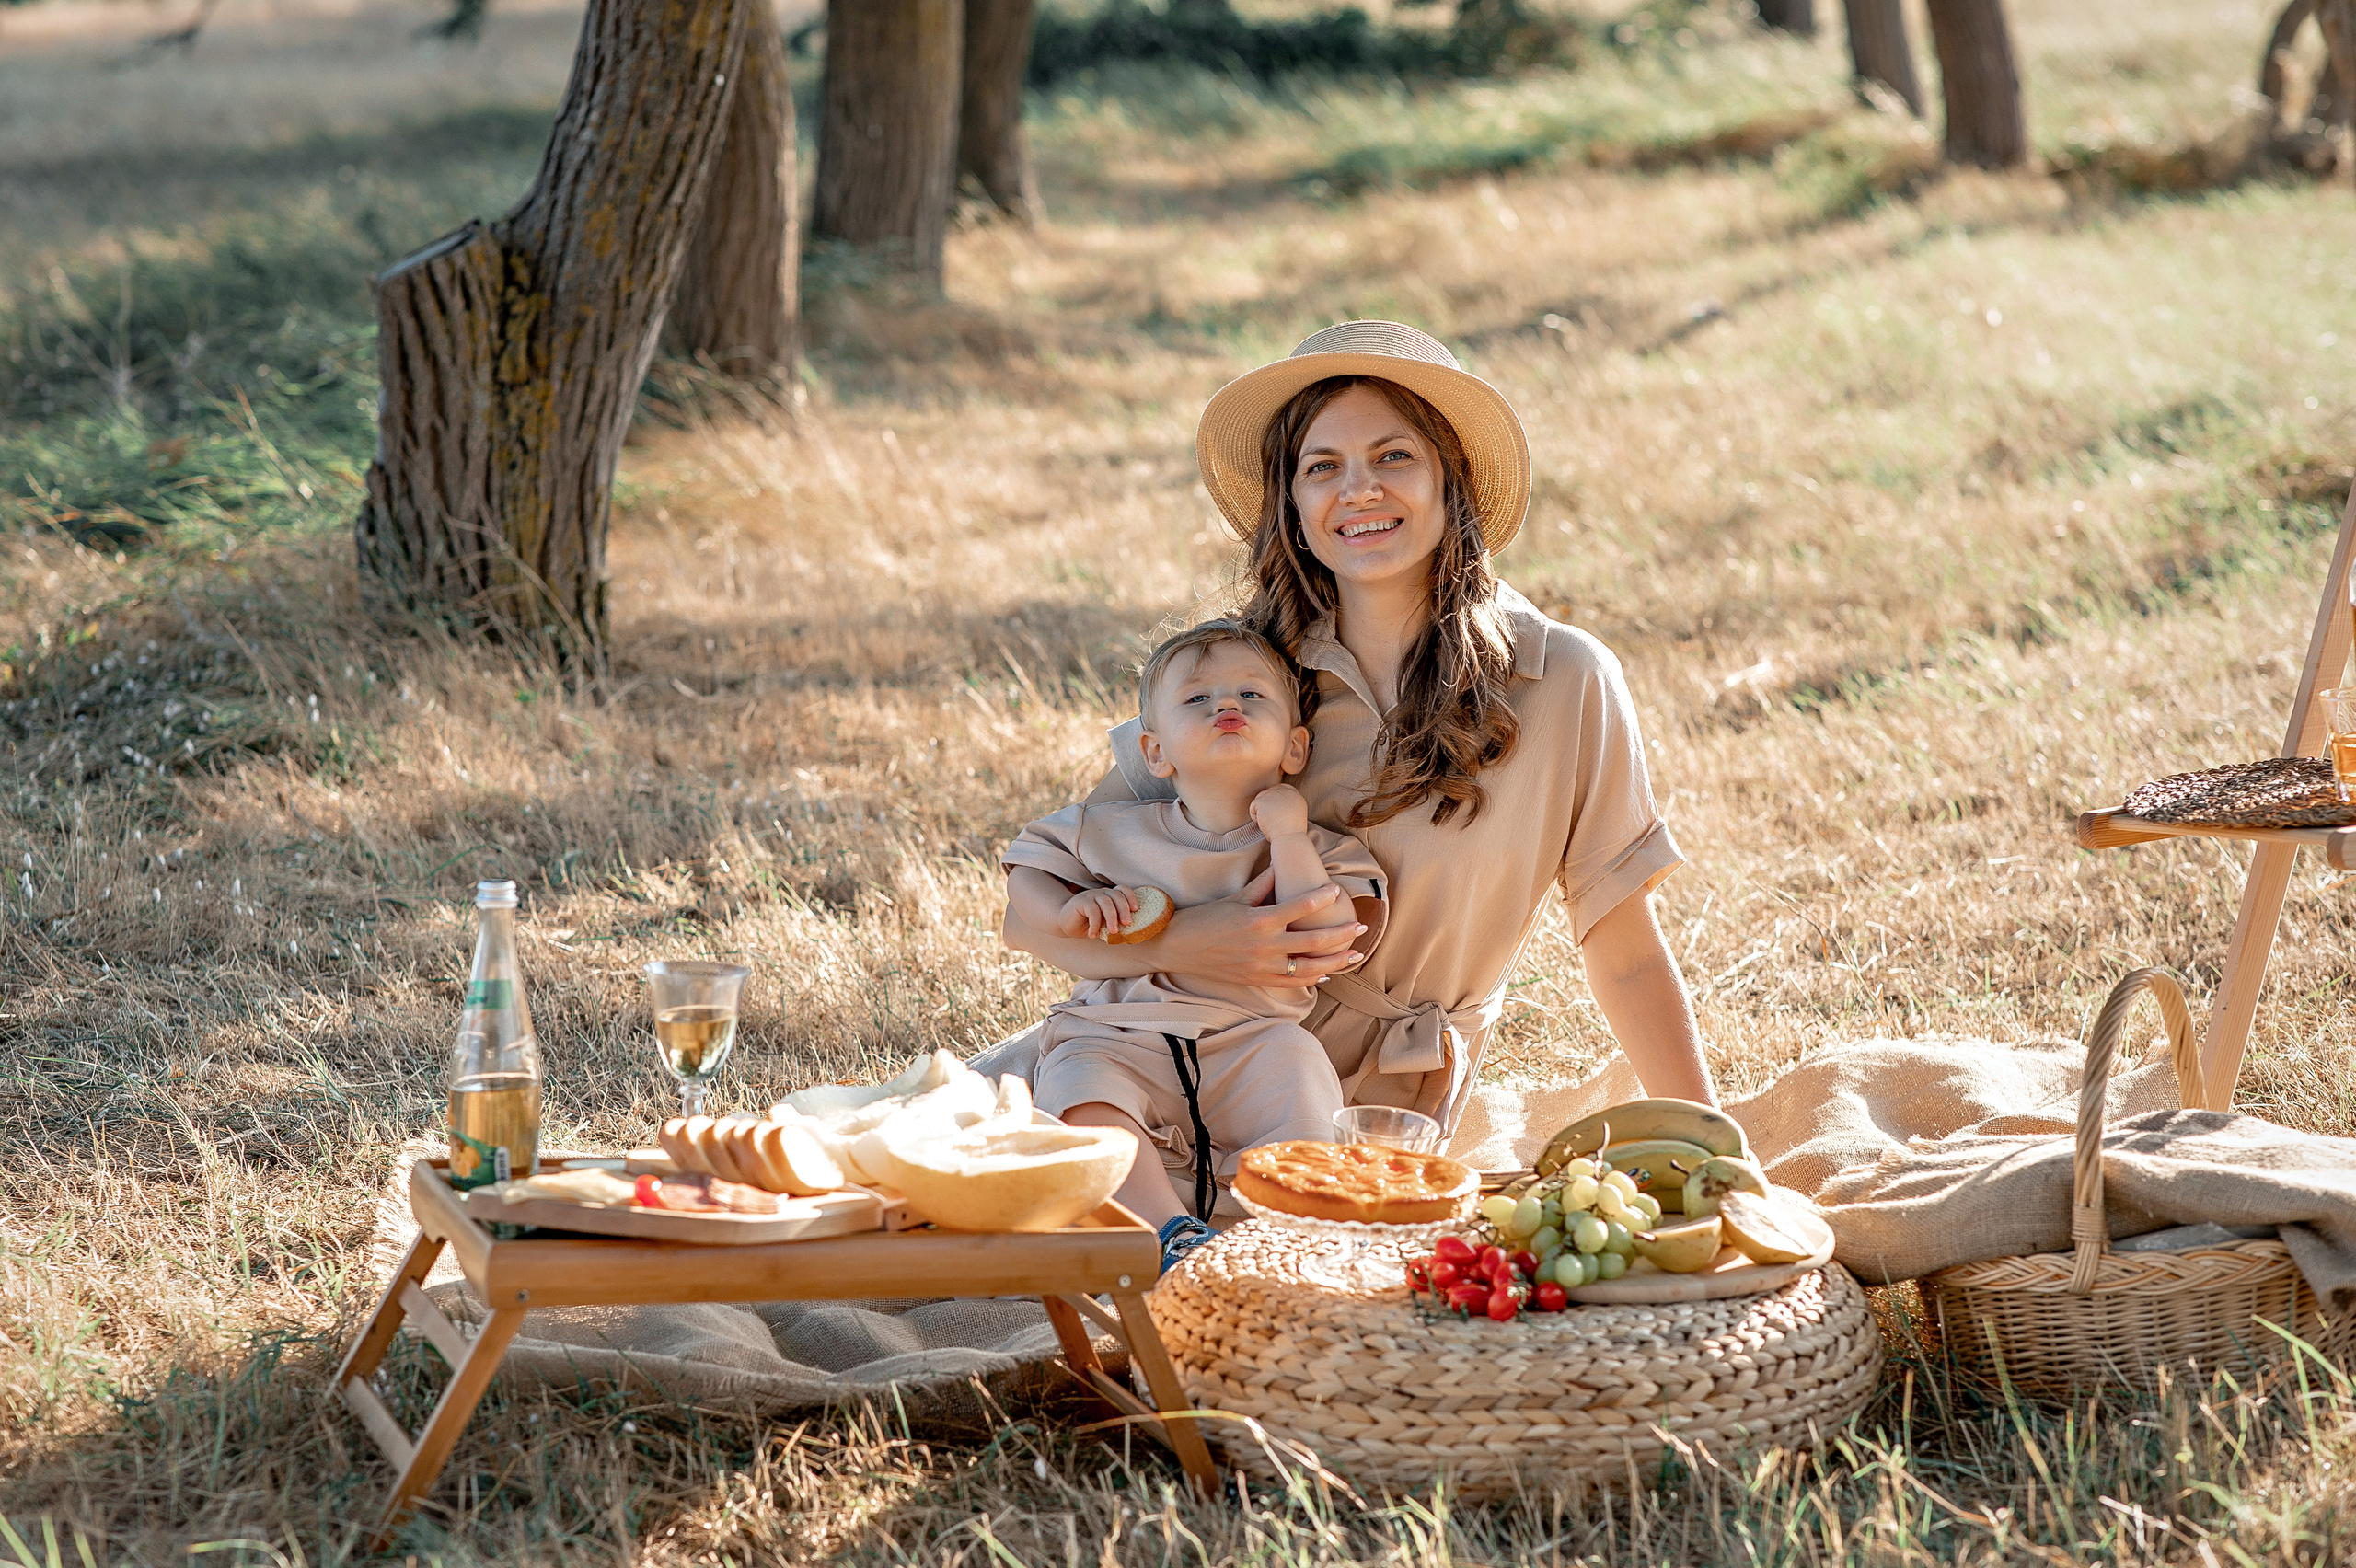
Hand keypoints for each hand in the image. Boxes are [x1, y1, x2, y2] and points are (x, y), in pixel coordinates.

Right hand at [1057, 886, 1138, 939]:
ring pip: (1106, 902)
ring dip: (1112, 917)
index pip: (1122, 889)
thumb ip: (1114, 924)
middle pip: (1117, 896)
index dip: (1131, 897)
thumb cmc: (1087, 924)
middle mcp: (1101, 893)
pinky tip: (1093, 934)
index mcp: (1109, 896)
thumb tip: (1130, 934)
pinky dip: (1095, 924)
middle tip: (1127, 923)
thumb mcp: (1103, 924)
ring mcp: (1091, 895)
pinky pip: (1092, 910)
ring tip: (1114, 932)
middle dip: (1124, 909)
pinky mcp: (1081, 901)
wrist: (1064, 923)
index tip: (1136, 909)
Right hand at [1159, 883, 1365, 987]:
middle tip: (1361, 926)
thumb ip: (1264, 884)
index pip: (1297, 907)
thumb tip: (1283, 865)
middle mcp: (1263, 945)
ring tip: (1354, 954)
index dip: (1320, 898)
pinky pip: (1291, 982)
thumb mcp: (1236, 897)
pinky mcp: (1257, 979)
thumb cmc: (1207, 918)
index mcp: (1258, 920)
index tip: (1338, 891)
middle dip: (1340, 935)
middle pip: (1312, 942)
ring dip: (1335, 961)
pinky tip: (1326, 972)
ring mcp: (1261, 966)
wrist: (1180, 947)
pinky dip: (1311, 978)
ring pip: (1307, 967)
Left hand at [1250, 783, 1309, 838]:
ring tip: (1270, 824)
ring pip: (1260, 800)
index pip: (1282, 789)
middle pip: (1269, 793)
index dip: (1275, 799)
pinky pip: (1253, 807)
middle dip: (1267, 807)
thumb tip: (1275, 808)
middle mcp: (1286, 792)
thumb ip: (1288, 807)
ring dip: (1262, 813)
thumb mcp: (1295, 817)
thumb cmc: (1291, 835)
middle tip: (1272, 821)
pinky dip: (1256, 818)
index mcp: (1296, 796)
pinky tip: (1265, 824)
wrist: (1289, 838)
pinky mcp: (1263, 800)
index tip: (1274, 812)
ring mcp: (1274, 794)